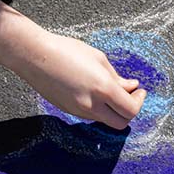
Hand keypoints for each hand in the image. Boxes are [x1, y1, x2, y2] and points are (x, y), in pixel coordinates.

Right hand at [11, 31, 146, 129]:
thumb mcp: (98, 58)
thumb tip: (131, 87)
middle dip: (129, 111)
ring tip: (110, 90)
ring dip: (113, 109)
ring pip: (105, 120)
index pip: (131, 109)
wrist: (34, 56)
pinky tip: (93, 91)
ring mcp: (78, 111)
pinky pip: (90, 115)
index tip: (140, 91)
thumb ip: (117, 77)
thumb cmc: (65, 50)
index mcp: (103, 89)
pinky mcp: (68, 111)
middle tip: (130, 96)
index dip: (139, 101)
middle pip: (121, 123)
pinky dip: (98, 107)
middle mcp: (91, 105)